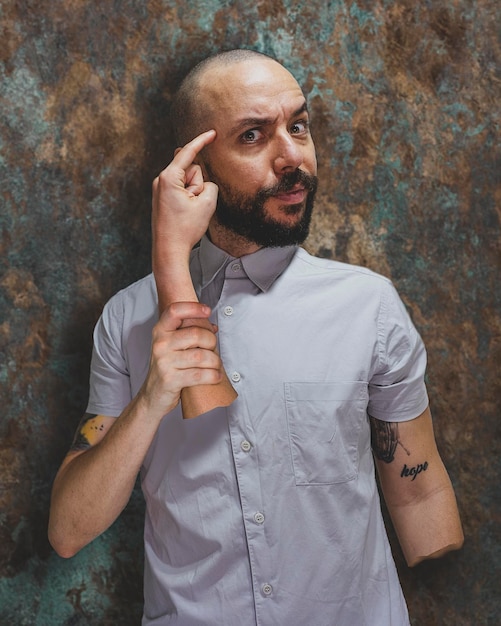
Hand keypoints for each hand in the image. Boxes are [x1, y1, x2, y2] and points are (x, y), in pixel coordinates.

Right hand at [139, 302, 222, 417]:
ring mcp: (164, 362)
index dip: (193, 308)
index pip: (175, 311)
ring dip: (215, 361)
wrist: (152, 396)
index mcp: (160, 331)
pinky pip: (200, 374)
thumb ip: (190, 333)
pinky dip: (213, 375)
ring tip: (215, 365)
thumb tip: (212, 326)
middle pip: (196, 334)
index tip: (207, 311)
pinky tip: (215, 376)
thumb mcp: (172, 346)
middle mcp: (160, 344)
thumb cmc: (167, 368)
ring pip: (201, 356)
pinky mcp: (170, 380)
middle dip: (211, 341)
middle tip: (212, 348)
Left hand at [152, 130, 217, 262]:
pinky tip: (185, 214)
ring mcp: (160, 189)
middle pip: (190, 169)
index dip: (202, 141)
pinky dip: (189, 198)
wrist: (169, 251)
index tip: (213, 133)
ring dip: (195, 194)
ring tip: (189, 212)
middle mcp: (161, 180)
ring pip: (188, 182)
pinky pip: (182, 190)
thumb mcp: (207, 203)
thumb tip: (203, 184)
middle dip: (199, 182)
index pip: (188, 152)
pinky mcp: (162, 198)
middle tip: (195, 204)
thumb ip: (210, 185)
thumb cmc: (185, 229)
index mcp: (169, 178)